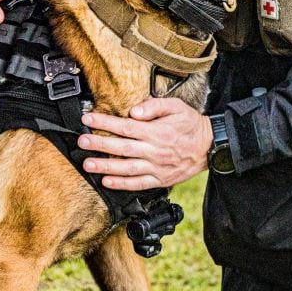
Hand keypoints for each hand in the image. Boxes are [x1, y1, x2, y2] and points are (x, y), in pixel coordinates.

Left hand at [79, 98, 211, 190]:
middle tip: (82, 142)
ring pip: (126, 168)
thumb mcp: (177, 106)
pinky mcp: (160, 180)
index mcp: (157, 132)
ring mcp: (157, 167)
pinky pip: (138, 184)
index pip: (125, 127)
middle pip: (122, 147)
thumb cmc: (191, 124)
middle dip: (99, 144)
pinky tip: (107, 182)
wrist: (209, 147)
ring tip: (88, 164)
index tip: (88, 120)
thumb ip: (154, 106)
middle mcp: (155, 151)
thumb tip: (134, 111)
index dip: (104, 123)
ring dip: (105, 166)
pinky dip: (121, 184)